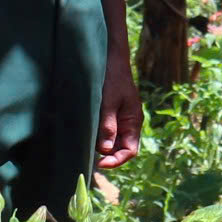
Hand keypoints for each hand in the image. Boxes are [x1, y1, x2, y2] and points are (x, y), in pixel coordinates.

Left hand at [96, 48, 142, 169]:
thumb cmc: (112, 78)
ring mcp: (121, 118)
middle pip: (121, 148)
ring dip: (102, 145)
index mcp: (134, 121)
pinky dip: (99, 135)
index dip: (117, 160)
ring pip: (113, 141)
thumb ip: (108, 126)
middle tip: (90, 156)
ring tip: (87, 145)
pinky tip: (88, 133)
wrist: (111, 58)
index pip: (130, 150)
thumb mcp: (108, 102)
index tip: (100, 163)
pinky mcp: (112, 113)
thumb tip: (105, 150)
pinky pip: (107, 130)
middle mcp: (129, 123)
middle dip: (108, 155)